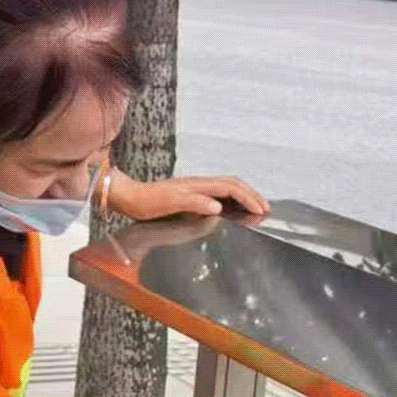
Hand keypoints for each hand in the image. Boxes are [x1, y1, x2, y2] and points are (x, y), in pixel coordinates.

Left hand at [108, 169, 268, 221]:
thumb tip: (218, 205)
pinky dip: (232, 201)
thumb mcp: (170, 203)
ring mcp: (196, 189)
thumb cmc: (147, 202)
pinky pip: (218, 196)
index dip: (248, 198)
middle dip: (252, 195)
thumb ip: (194, 203)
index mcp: (198, 185)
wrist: (129, 197)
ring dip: (244, 197)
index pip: (230, 188)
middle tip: (266, 209)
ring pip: (227, 189)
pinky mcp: (191, 196)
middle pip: (233, 185)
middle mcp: (200, 185)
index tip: (261, 210)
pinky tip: (234, 211)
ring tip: (256, 209)